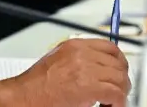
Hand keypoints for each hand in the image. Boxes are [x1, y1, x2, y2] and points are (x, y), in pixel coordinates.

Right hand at [0, 38, 129, 106]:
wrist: (24, 96)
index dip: (120, 61)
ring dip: (120, 93)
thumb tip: (100, 67)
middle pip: (118, 63)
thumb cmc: (37, 84)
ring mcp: (85, 69)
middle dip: (122, 80)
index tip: (121, 71)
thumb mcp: (59, 60)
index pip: (111, 47)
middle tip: (117, 92)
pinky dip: (117, 103)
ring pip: (120, 79)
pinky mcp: (88, 87)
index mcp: (75, 45)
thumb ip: (79, 59)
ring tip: (111, 102)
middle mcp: (82, 54)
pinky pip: (115, 94)